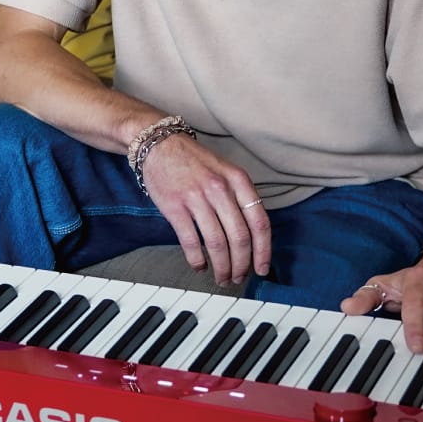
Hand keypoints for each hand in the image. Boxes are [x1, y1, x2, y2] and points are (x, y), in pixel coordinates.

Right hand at [140, 133, 271, 285]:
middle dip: (241, 265)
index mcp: (238, 180)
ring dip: (222, 267)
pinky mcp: (174, 207)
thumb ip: (240, 197)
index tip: (262, 269)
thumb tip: (252, 236)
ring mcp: (196, 197)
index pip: (260, 222)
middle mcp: (220, 188)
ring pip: (217, 243)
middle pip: (239, 237)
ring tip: (222, 278)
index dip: (263, 251)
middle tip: (239, 278)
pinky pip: (190, 241)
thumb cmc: (194, 160)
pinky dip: (197, 260)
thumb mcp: (225, 170)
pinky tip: (200, 266)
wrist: (159, 144)